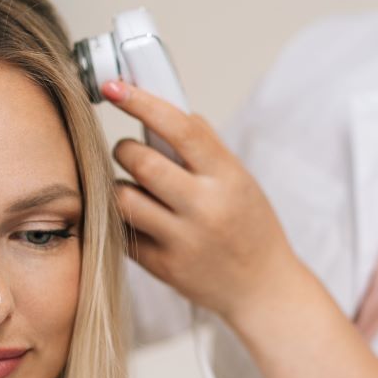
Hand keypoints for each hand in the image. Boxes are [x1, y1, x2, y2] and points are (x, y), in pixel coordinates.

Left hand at [102, 79, 307, 324]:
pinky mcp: (163, 268)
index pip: (180, 128)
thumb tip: (166, 110)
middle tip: (130, 152)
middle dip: (125, 149)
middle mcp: (205, 208)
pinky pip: (123, 232)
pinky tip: (141, 220)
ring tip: (136, 190)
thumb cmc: (250, 227)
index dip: (142, 103)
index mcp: (228, 178)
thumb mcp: (241, 181)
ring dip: (120, 186)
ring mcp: (182, 241)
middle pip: (141, 162)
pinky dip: (125, 219)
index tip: (114, 88)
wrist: (263, 289)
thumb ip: (206, 148)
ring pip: (123, 198)